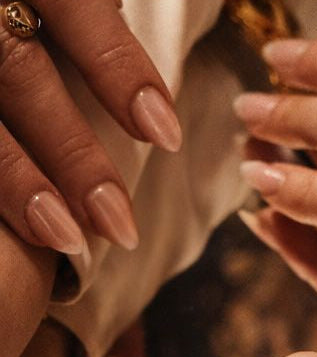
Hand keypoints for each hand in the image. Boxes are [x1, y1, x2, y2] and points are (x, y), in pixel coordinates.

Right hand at [0, 0, 180, 253]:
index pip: (79, 11)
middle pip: (19, 75)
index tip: (166, 138)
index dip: (121, 73)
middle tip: (121, 224)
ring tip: (69, 239)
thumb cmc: (20, 1)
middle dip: (73, 156)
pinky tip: (15, 225)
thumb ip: (89, 13)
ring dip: (19, 184)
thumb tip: (138, 63)